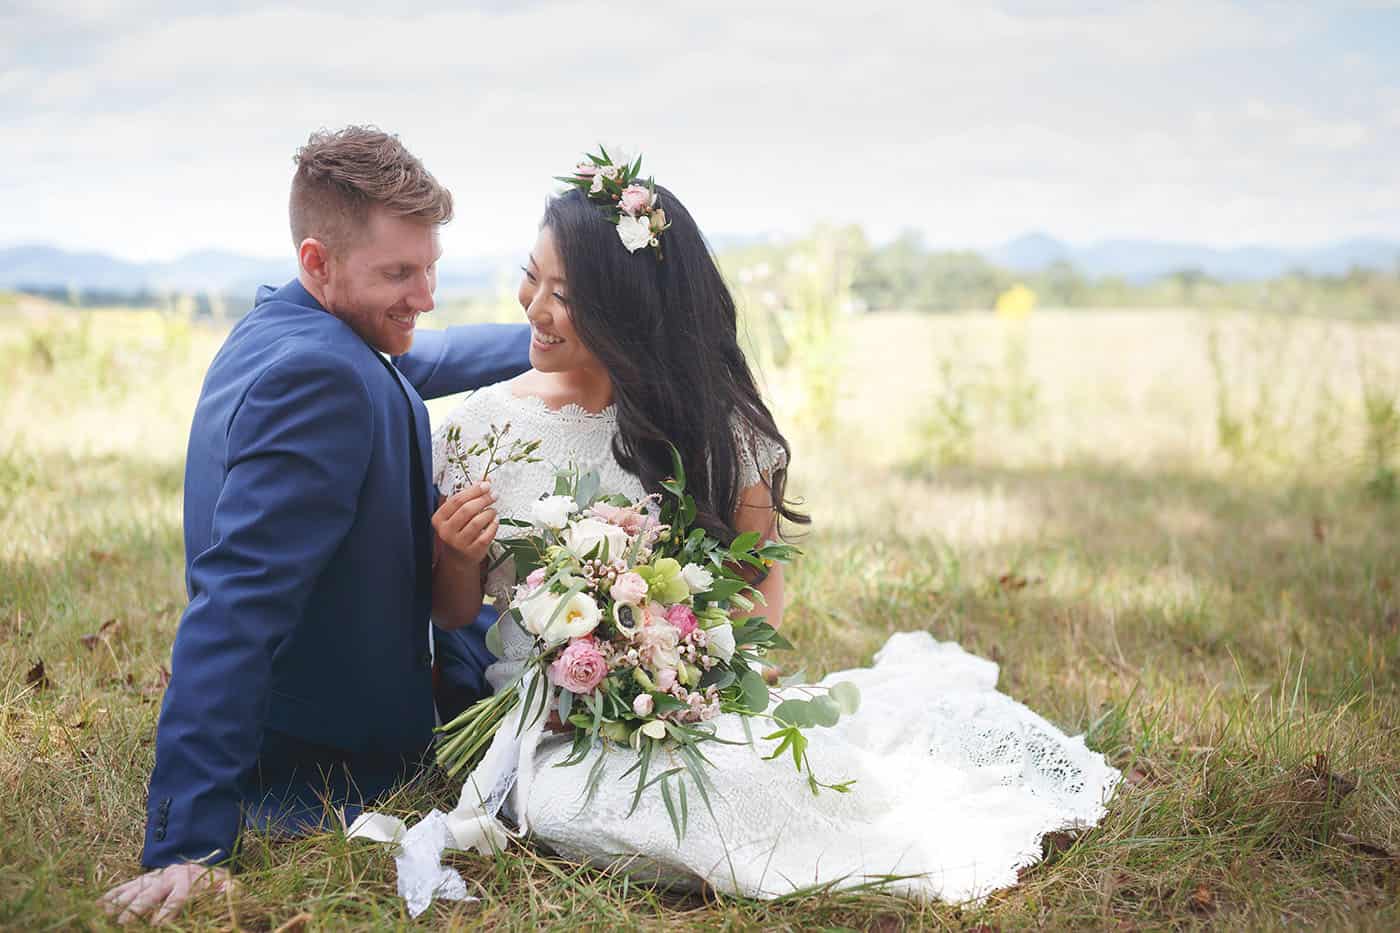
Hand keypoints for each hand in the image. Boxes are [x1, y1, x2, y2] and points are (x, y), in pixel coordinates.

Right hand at [100, 863, 234, 924]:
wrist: (202, 866)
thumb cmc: (214, 882)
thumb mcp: (227, 885)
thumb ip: (230, 890)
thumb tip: (231, 891)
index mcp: (188, 881)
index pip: (177, 898)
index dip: (167, 912)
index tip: (157, 924)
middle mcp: (169, 876)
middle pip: (150, 893)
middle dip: (136, 908)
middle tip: (123, 923)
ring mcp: (154, 876)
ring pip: (133, 889)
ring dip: (118, 902)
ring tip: (104, 915)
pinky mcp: (144, 878)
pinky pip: (124, 886)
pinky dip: (110, 895)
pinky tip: (97, 905)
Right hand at [433, 482, 498, 566]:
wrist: (458, 558)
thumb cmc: (457, 531)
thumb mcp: (455, 514)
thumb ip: (467, 497)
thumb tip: (484, 481)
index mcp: (439, 519)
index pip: (456, 500)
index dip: (473, 490)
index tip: (485, 485)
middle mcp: (446, 532)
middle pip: (467, 509)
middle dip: (483, 499)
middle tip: (493, 495)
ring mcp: (459, 543)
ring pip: (477, 521)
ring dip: (489, 512)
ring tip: (493, 510)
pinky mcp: (472, 551)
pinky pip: (487, 534)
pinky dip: (493, 525)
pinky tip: (495, 520)